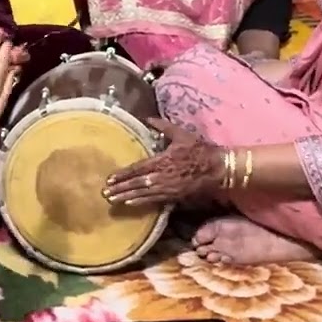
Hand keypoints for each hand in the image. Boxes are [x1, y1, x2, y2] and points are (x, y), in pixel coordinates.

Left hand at [103, 117, 223, 207]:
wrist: (217, 168)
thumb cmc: (199, 149)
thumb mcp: (181, 134)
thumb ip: (163, 126)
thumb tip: (148, 118)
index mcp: (163, 160)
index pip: (138, 168)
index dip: (123, 174)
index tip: (109, 178)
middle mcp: (162, 176)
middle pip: (137, 184)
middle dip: (120, 189)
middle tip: (104, 193)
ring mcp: (168, 187)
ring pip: (143, 194)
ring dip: (126, 197)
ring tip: (112, 201)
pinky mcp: (174, 195)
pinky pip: (154, 200)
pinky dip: (141, 202)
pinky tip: (130, 204)